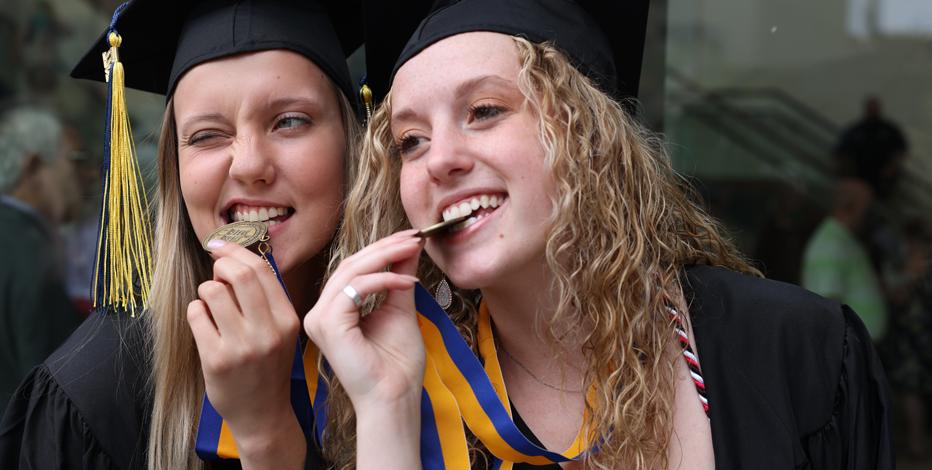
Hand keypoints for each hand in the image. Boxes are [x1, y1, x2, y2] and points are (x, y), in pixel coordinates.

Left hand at [187, 241, 304, 466]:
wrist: (262, 414)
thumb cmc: (268, 367)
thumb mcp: (280, 332)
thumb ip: (265, 299)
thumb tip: (236, 258)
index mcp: (287, 320)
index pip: (262, 270)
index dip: (237, 251)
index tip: (221, 245)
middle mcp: (268, 331)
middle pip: (239, 274)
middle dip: (220, 263)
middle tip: (215, 271)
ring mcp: (241, 346)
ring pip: (213, 291)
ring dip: (206, 290)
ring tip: (211, 306)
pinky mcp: (216, 359)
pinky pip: (196, 314)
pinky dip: (196, 312)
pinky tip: (204, 325)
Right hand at [303, 230, 425, 410]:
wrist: (394, 397)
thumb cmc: (396, 365)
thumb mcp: (400, 309)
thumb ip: (400, 278)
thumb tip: (410, 247)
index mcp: (333, 311)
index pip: (354, 269)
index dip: (381, 249)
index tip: (411, 237)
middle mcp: (320, 313)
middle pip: (350, 265)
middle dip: (385, 247)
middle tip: (414, 236)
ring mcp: (320, 319)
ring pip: (351, 272)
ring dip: (386, 257)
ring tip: (414, 249)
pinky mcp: (328, 324)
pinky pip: (355, 289)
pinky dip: (383, 280)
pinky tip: (407, 281)